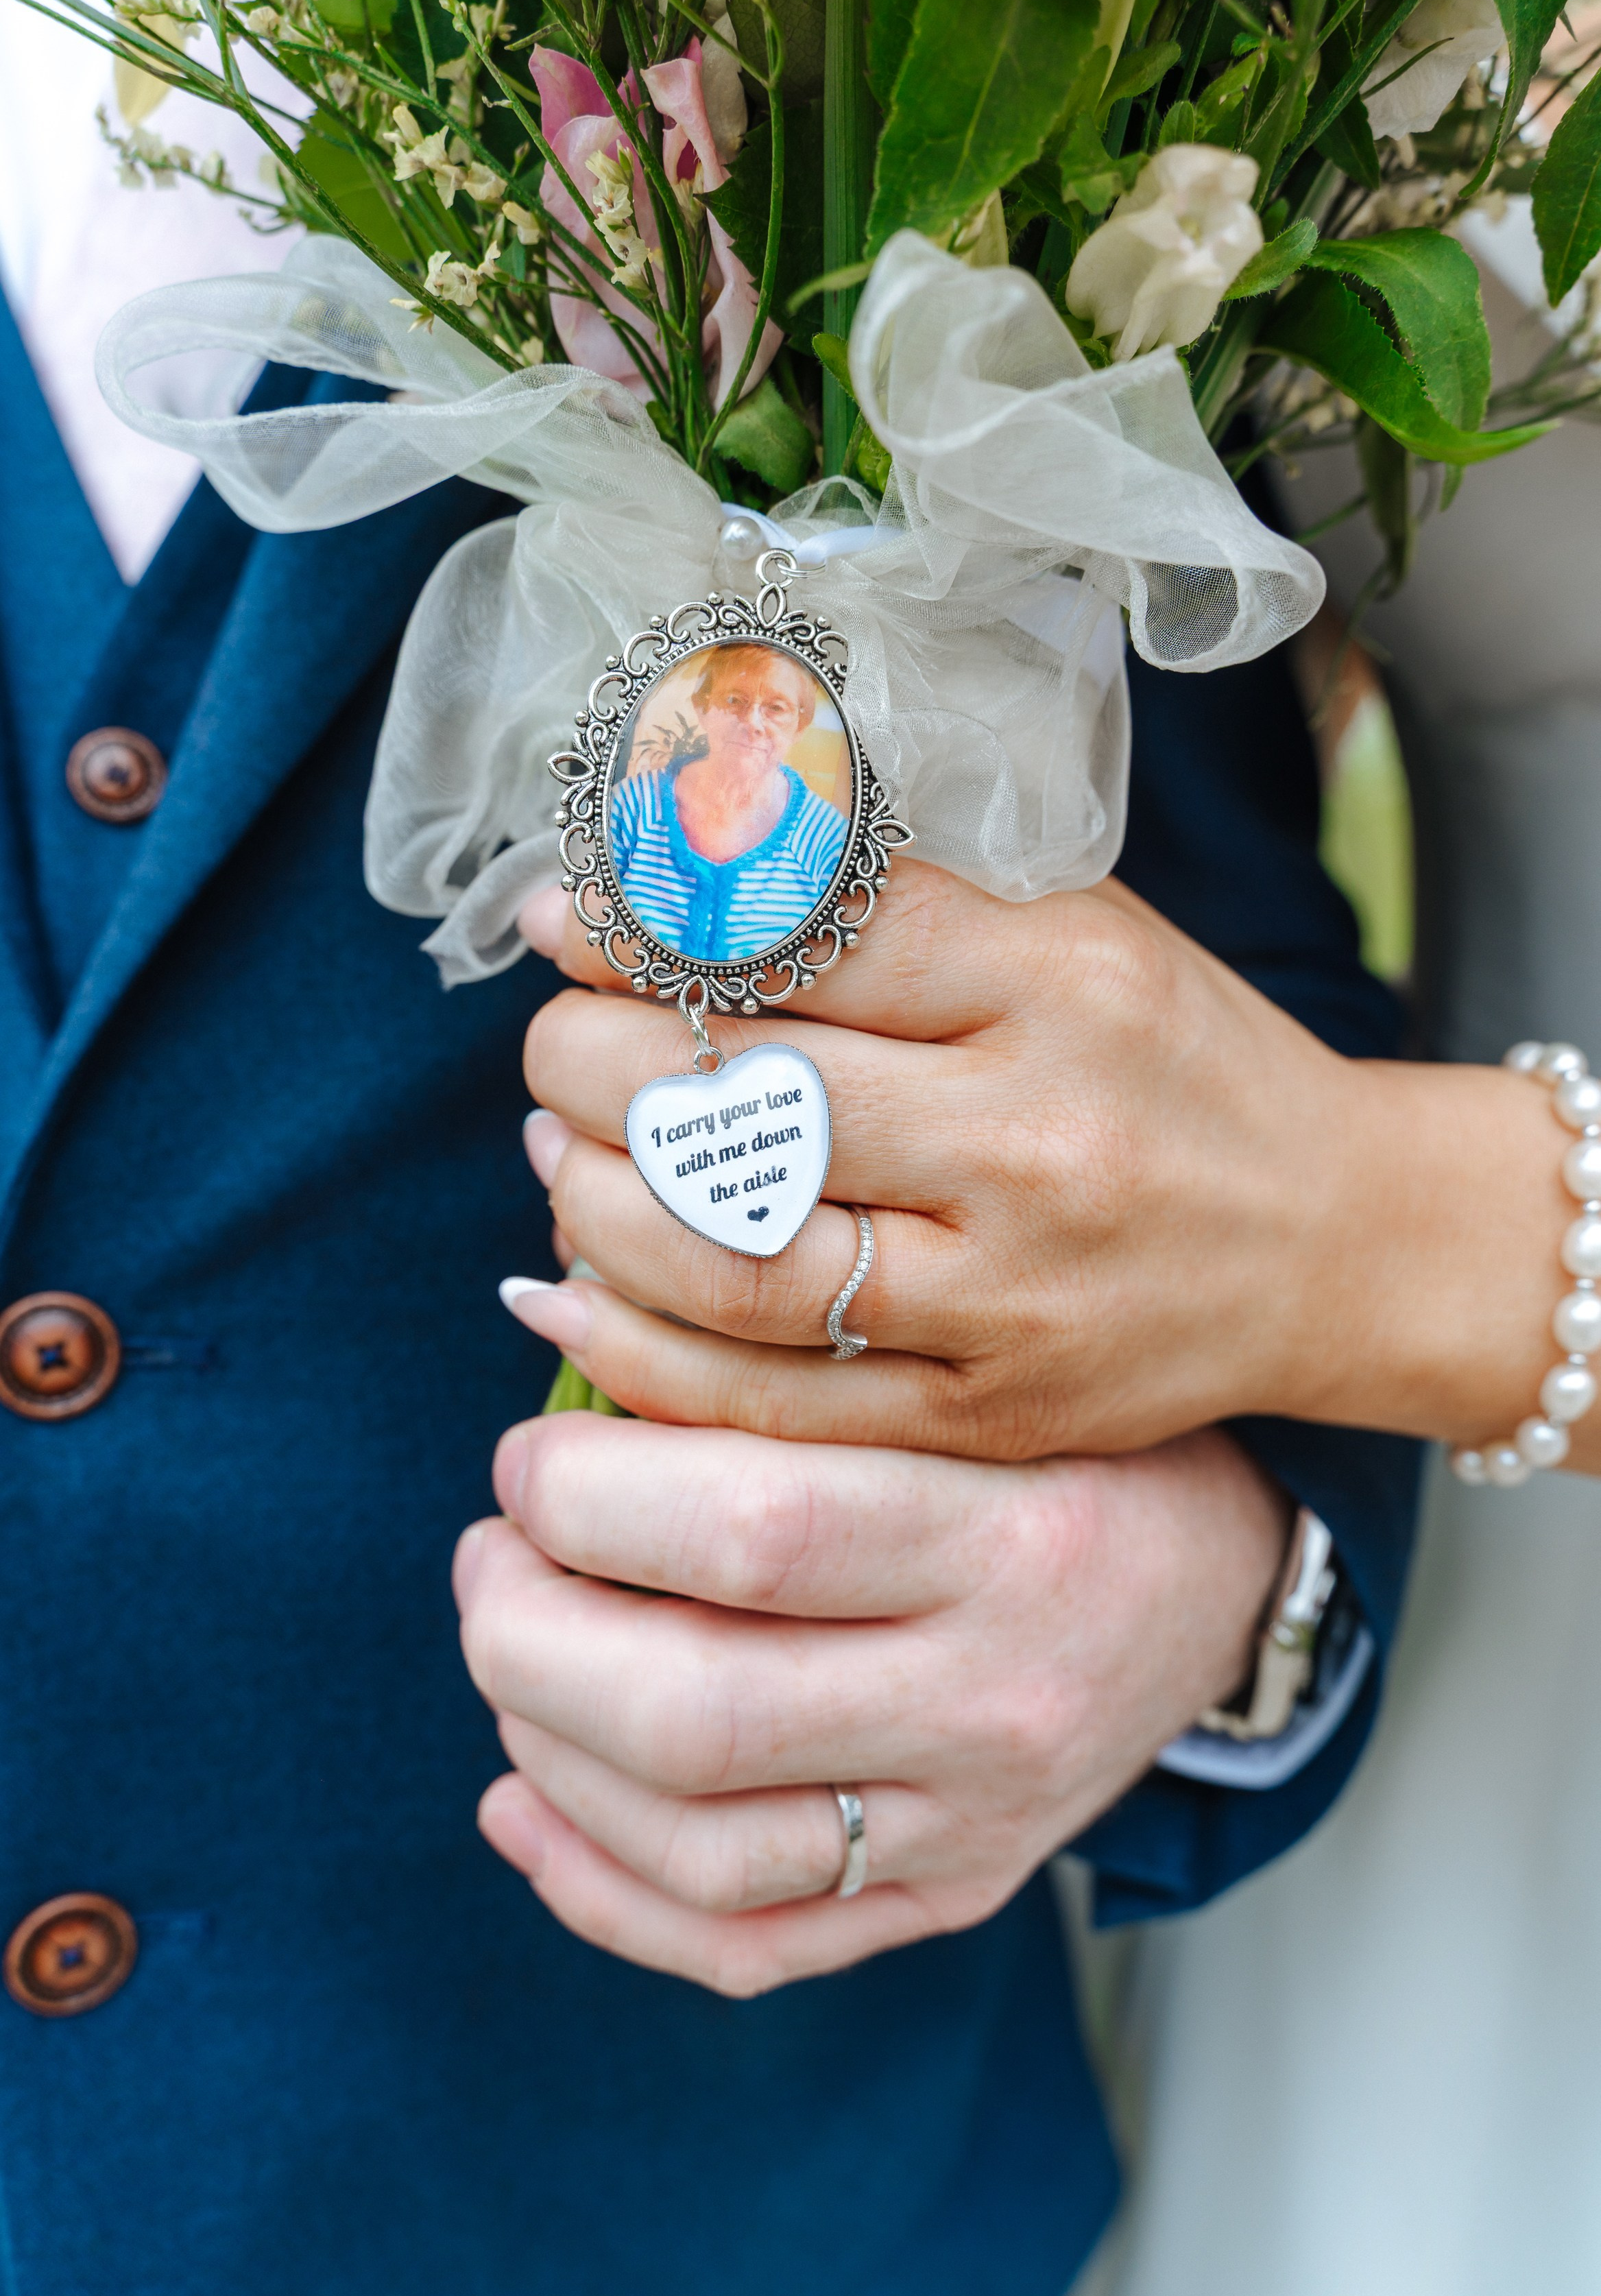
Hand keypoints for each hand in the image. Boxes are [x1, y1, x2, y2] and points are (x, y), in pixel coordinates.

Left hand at [455, 1413, 1289, 1993]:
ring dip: (544, 1749)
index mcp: (1008, 1534)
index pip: (752, 1531)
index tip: (530, 1455)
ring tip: (509, 1654)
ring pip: (695, 1847)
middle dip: (525, 1631)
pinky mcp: (949, 1894)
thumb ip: (782, 1370)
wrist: (1221, 1581)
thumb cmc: (1067, 1440)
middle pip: (693, 1714)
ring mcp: (973, 1822)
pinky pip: (742, 1947)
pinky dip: (597, 1889)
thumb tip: (553, 1326)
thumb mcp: (957, 1373)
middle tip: (494, 1552)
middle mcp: (994, 1699)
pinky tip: (524, 1804)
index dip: (584, 1493)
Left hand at [507, 861, 1575, 1459]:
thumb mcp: (1071, 929)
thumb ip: (892, 905)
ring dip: (595, 1198)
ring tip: (554, 1148)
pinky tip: (563, 1283)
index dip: (649, 923)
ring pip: (731, 1261)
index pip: (808, 937)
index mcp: (1061, 984)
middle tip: (551, 1042)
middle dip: (593, 1064)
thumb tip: (673, 880)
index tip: (559, 917)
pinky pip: (767, 1400)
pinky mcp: (984, 1415)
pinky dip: (634, 1344)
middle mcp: (1032, 1144)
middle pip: (746, 1102)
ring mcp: (1005, 1298)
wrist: (1332, 1241)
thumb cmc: (1175, 1064)